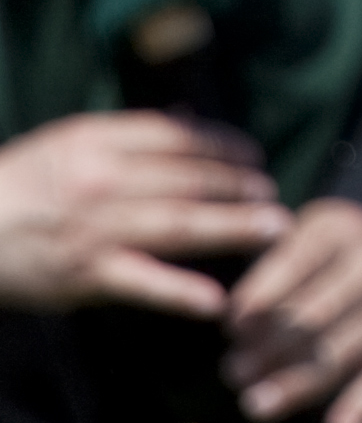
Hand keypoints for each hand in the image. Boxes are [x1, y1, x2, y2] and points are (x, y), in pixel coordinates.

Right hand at [0, 114, 284, 321]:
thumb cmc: (22, 184)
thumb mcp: (68, 142)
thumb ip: (128, 135)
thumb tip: (187, 121)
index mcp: (98, 140)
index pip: (176, 136)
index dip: (222, 144)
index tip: (254, 153)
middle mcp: (103, 180)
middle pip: (187, 179)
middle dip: (238, 185)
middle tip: (275, 192)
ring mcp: (97, 230)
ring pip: (179, 225)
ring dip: (232, 227)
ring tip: (273, 229)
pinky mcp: (87, 275)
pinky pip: (143, 283)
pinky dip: (180, 293)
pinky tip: (216, 301)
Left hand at [221, 197, 361, 422]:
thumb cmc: (329, 251)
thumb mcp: (302, 235)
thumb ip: (270, 265)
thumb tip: (231, 319)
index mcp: (342, 228)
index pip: (295, 264)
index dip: (261, 298)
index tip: (230, 328)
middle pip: (318, 313)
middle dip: (271, 348)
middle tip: (234, 374)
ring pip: (345, 351)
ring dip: (299, 384)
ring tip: (256, 405)